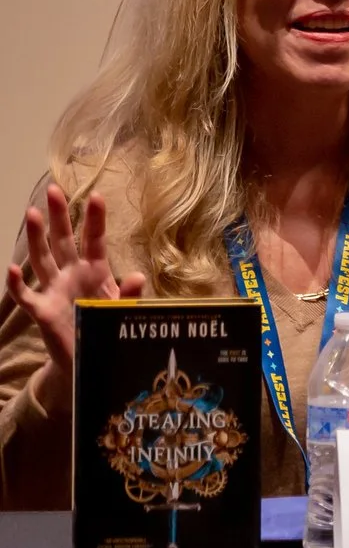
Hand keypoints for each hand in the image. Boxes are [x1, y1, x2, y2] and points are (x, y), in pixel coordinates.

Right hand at [4, 186, 144, 408]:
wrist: (90, 358)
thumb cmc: (107, 327)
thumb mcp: (123, 310)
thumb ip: (130, 294)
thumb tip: (137, 275)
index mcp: (95, 271)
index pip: (95, 240)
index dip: (95, 219)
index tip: (97, 195)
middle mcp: (72, 275)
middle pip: (63, 241)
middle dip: (59, 216)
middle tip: (54, 190)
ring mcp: (54, 290)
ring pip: (43, 259)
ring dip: (37, 237)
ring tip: (32, 213)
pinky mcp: (42, 310)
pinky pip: (26, 295)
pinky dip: (18, 284)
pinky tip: (12, 269)